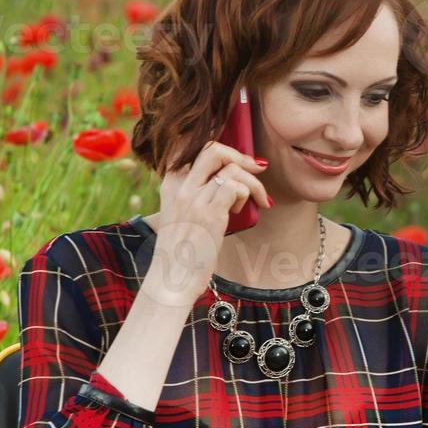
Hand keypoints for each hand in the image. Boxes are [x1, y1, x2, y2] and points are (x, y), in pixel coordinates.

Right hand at [140, 140, 271, 305]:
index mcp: (171, 185)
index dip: (219, 147)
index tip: (236, 159)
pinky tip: (242, 211)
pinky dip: (248, 195)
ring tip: (255, 200)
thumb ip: (195, 196)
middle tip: (256, 169)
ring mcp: (194, 199)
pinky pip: (236, 188)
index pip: (190, 147)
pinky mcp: (210, 214)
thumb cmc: (181, 252)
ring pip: (231, 169)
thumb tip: (227, 183)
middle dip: (240, 156)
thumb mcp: (181, 216)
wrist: (172, 280)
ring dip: (252, 182)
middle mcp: (180, 187)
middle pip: (213, 149)